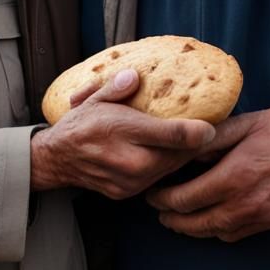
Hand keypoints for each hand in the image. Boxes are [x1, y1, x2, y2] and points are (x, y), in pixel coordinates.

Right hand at [30, 69, 215, 199]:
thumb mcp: (95, 97)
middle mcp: (130, 161)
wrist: (58, 159)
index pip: (170, 135)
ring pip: (170, 169)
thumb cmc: (80, 124)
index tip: (211, 126)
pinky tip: (171, 153)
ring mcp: (130, 182)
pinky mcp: (129, 193)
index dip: (196, 132)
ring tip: (196, 140)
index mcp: (123, 131)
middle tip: (211, 129)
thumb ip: (117, 87)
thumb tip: (135, 76)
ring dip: (183, 155)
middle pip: (177, 156)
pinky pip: (157, 179)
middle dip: (195, 144)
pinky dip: (166, 166)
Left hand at [146, 108, 269, 241]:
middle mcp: (243, 203)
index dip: (164, 198)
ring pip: (212, 232)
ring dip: (189, 228)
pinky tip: (206, 219)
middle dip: (171, 218)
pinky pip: (232, 235)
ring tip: (175, 217)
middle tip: (156, 209)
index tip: (152, 192)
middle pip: (194, 223)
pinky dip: (213, 230)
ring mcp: (256, 217)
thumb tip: (187, 143)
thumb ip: (215, 135)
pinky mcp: (267, 223)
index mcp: (234, 175)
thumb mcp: (248, 123)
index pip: (187, 198)